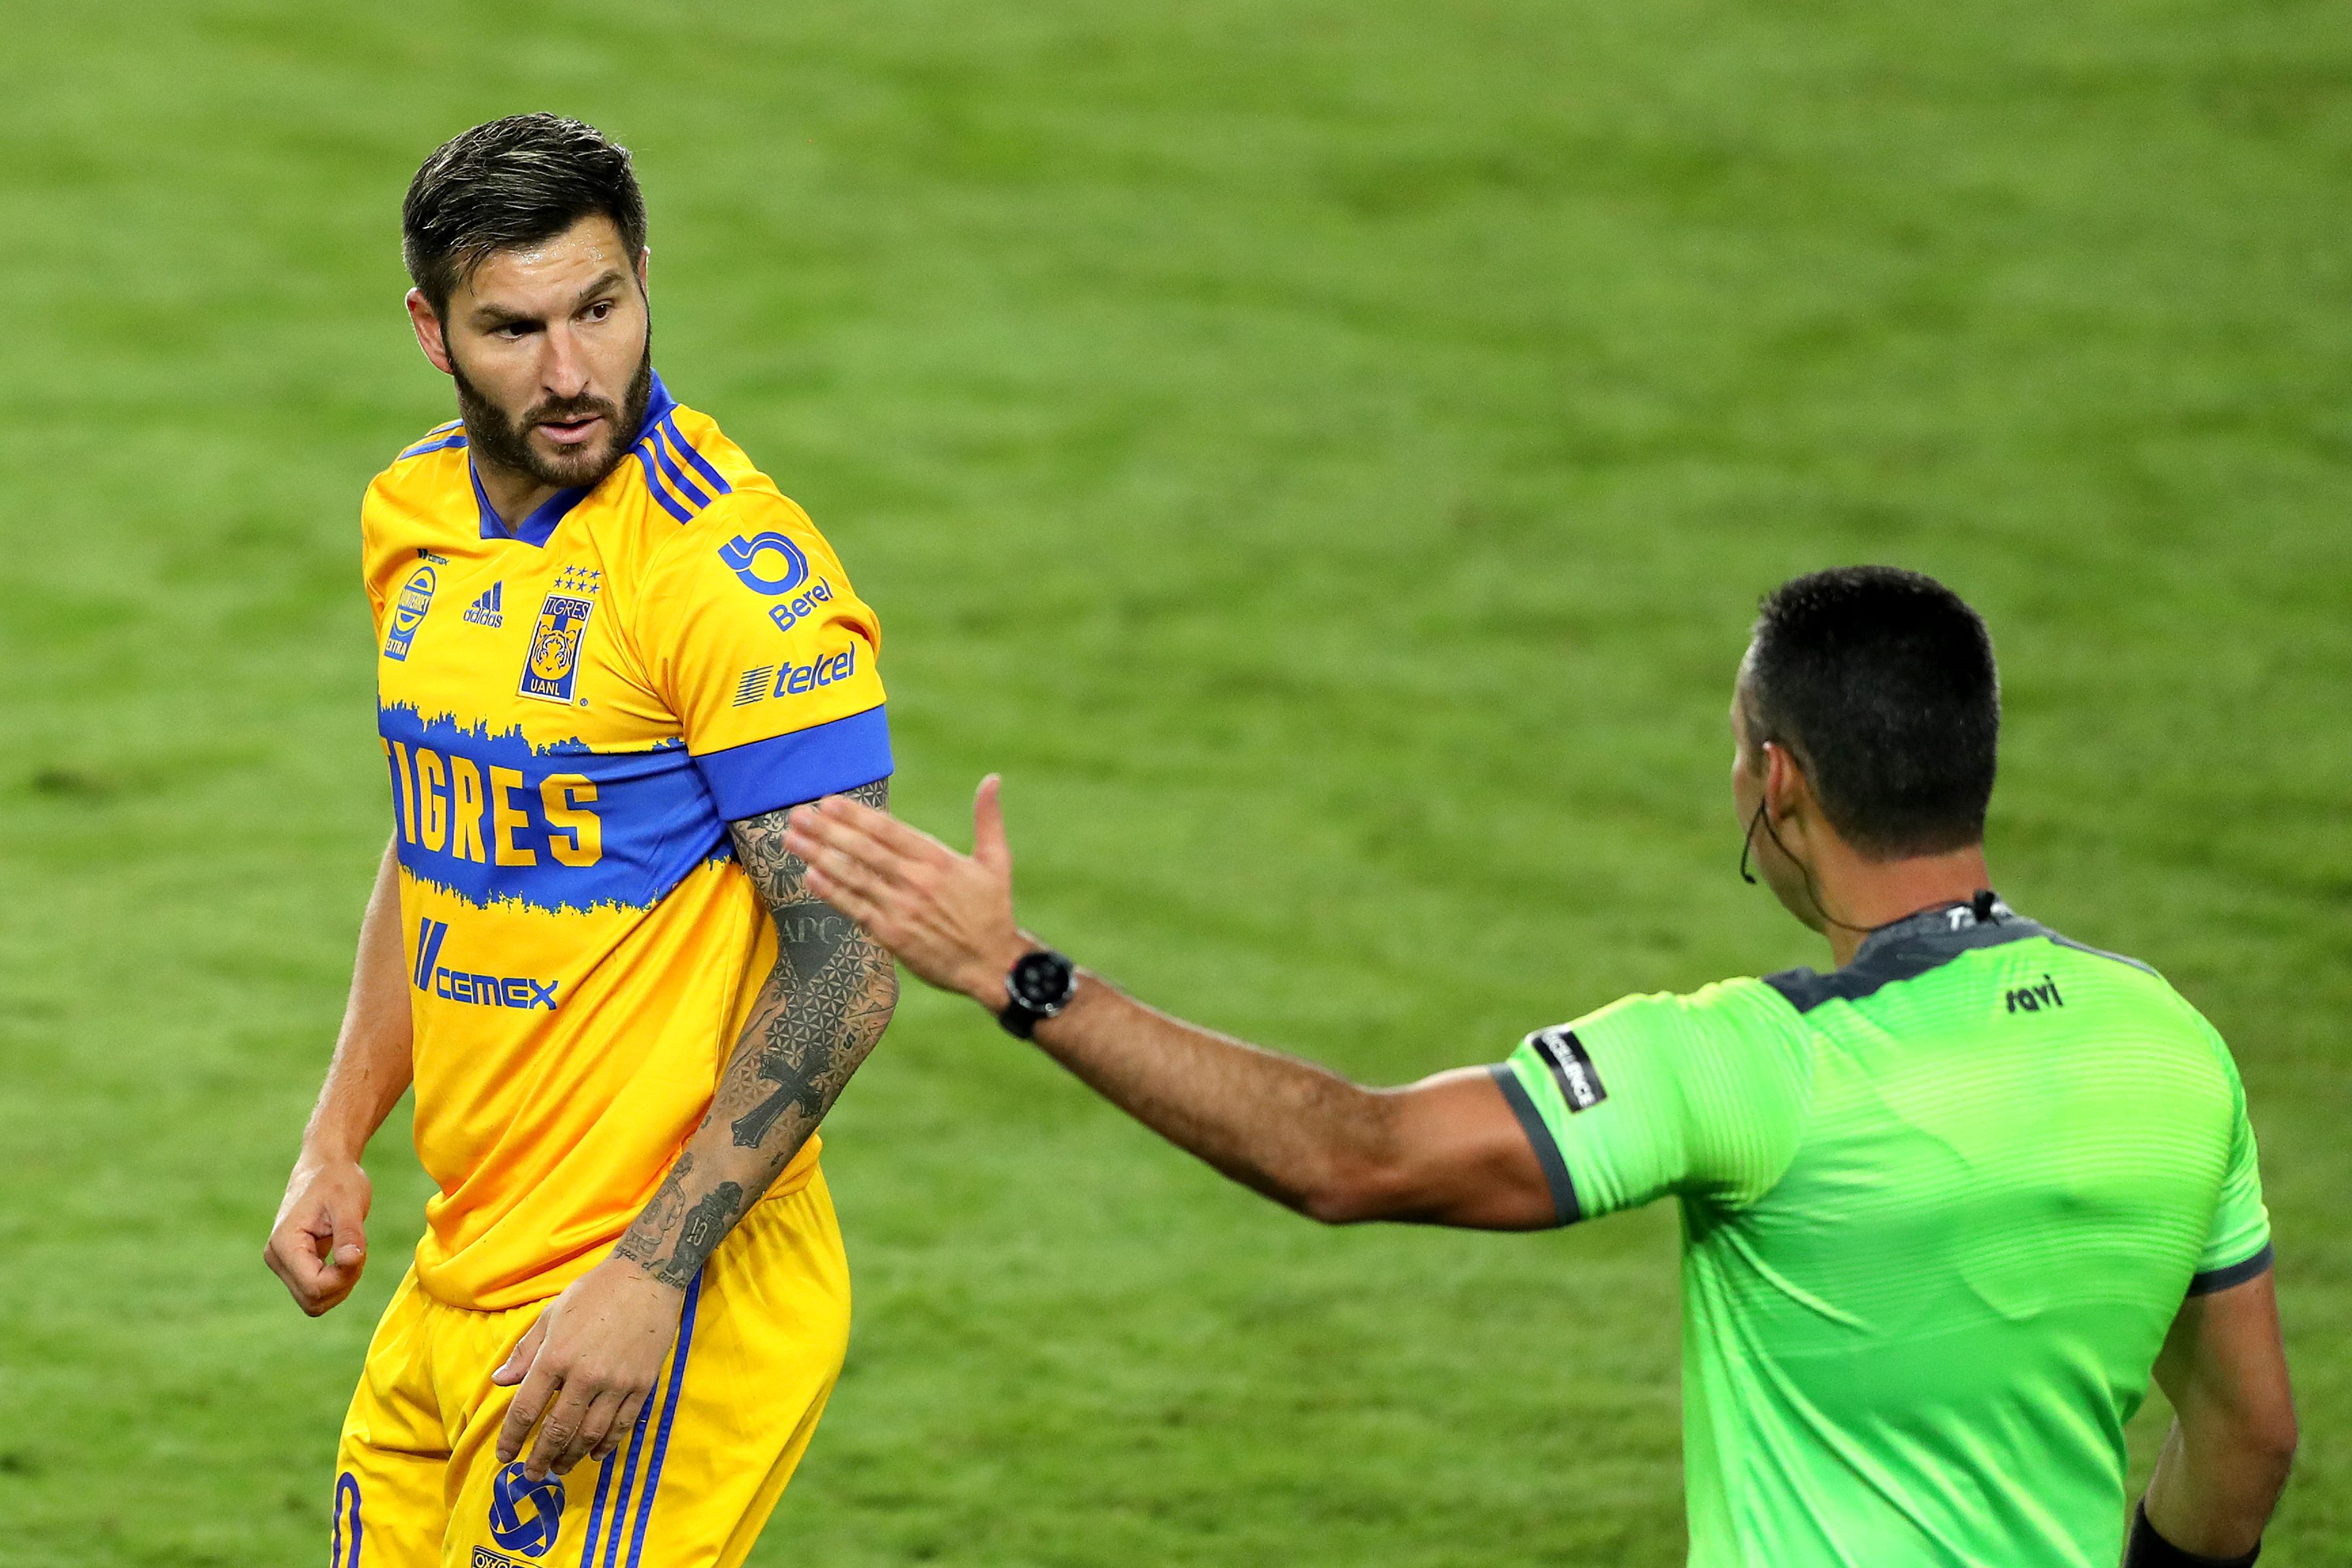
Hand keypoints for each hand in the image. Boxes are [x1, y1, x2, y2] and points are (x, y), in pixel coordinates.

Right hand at [264, 1153, 372, 1315]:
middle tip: (357, 1251)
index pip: (313, 1288)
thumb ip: (349, 1234)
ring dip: (341, 1283)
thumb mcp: (349, 1203)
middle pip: (312, 1301)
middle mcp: (277, 1258)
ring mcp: (283, 1264)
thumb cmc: (337, 1180)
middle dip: (343, 1284)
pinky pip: (316, 1290)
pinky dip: (337, 1280)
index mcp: (284, 1244)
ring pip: (315, 1301)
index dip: (343, 1279)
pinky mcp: (293, 1265)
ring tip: (352, 1249)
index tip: (359, 1253)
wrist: (325, 1167)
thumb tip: (351, 1262)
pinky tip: (345, 1253)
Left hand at [492, 1256, 685, 1480]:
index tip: (504, 1456)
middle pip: (557, 1430)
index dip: (512, 1437)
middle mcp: (584, 1376)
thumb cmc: (594, 1292)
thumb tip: (499, 1381)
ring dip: (571, 1457)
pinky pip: (622, 1425)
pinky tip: (596, 1453)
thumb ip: (525, 1351)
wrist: (647, 1277)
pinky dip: (607, 1444)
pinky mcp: (642, 1385)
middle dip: (540, 1458)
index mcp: (556, 1356)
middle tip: (532, 1474)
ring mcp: (616, 1383)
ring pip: (590, 1435)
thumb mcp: (551, 1315)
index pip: (526, 1409)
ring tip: (560, 1468)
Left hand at [785, 774, 1028, 1006]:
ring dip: (818, 856)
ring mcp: (902, 909)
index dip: (855, 815)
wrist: (993, 964)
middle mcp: (917, 881)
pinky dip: (831, 892)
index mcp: (939, 860)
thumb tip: (992, 779)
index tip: (828, 802)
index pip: (888, 830)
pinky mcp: (892, 935)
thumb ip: (988, 819)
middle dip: (826, 830)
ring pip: (853, 877)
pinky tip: (810, 876)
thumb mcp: (996, 861)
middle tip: (797, 814)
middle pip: (863, 850)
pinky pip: (855, 909)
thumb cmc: (993, 911)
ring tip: (791, 840)